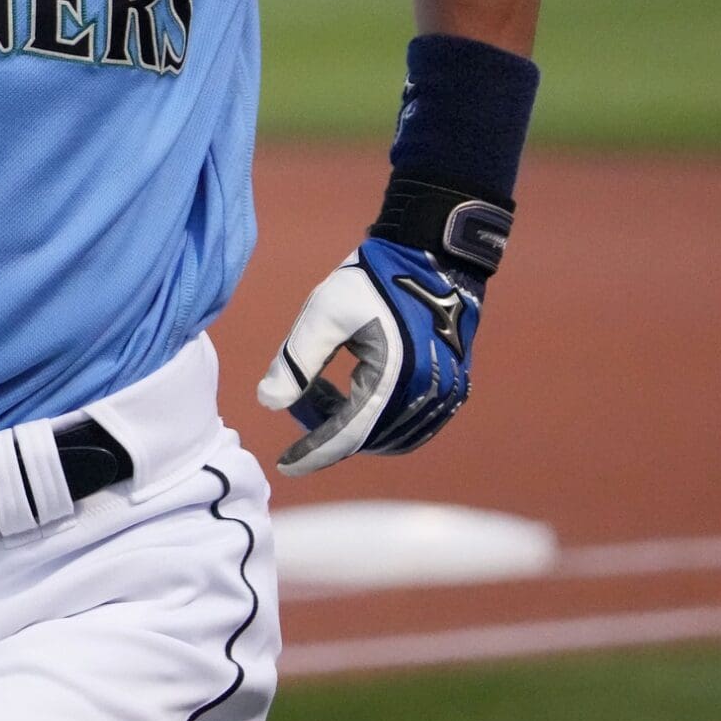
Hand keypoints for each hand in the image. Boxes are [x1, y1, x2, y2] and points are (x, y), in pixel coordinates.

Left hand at [256, 236, 483, 475]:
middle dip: (328, 432)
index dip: (313, 454)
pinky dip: (379, 422)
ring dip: (353, 427)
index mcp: (395, 377)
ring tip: (322, 393)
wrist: (429, 256)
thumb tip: (267, 403)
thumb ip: (296, 360)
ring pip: (391, 437)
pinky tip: (353, 394)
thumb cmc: (372, 279)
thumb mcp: (324, 312)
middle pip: (368, 440)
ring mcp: (445, 393)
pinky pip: (412, 425)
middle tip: (300, 402)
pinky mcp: (452, 387)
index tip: (284, 465)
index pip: (346, 435)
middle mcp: (427, 394)